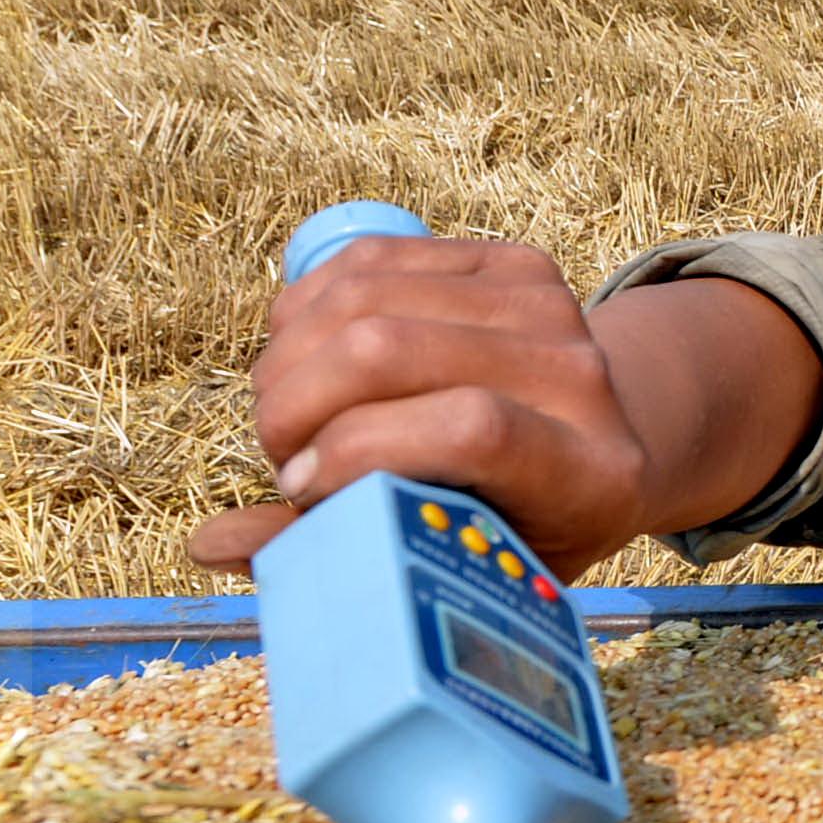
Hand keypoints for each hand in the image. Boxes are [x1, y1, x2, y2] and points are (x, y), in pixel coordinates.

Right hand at [187, 235, 657, 579]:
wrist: (613, 442)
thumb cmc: (518, 526)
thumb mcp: (456, 562)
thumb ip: (341, 552)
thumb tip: (209, 545)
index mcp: (587, 474)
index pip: (469, 427)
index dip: (361, 449)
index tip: (302, 487)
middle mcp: (582, 380)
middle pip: (392, 348)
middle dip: (295, 402)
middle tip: (281, 452)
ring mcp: (553, 308)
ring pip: (365, 295)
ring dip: (288, 358)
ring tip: (289, 413)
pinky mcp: (516, 262)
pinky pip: (371, 259)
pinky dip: (307, 308)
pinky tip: (301, 355)